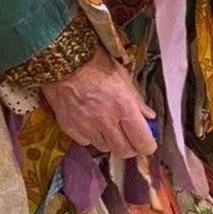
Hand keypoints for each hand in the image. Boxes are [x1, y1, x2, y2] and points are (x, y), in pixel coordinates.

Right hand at [41, 48, 156, 158]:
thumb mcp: (124, 78)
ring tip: (108, 125)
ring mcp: (86, 127)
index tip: (148, 142)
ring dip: (110, 141)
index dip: (147, 146)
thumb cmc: (96, 65)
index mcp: (124, 107)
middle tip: (131, 138)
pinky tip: (91, 122)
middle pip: (124, 151)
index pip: (142, 142)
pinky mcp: (70, 128)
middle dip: (130, 147)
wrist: (63, 61)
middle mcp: (106, 121)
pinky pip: (86, 142)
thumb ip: (138, 101)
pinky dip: (91, 136)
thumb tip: (149, 117)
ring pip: (105, 148)